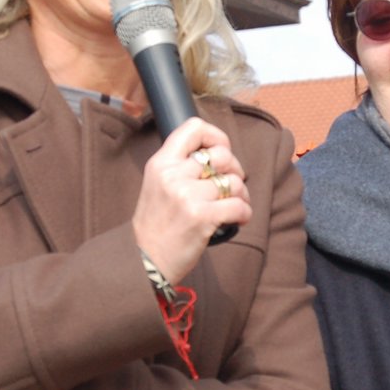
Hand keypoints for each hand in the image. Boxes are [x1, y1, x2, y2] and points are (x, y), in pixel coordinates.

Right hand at [131, 118, 251, 281]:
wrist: (144, 261)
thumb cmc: (156, 224)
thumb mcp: (156, 184)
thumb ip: (179, 166)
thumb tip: (215, 153)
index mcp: (161, 163)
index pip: (193, 128)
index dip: (216, 136)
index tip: (221, 151)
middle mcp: (173, 175)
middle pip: (222, 155)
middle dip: (235, 169)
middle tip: (231, 185)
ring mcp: (187, 196)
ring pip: (234, 182)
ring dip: (242, 195)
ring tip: (234, 205)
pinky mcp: (202, 217)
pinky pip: (239, 205)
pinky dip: (245, 213)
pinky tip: (238, 219)